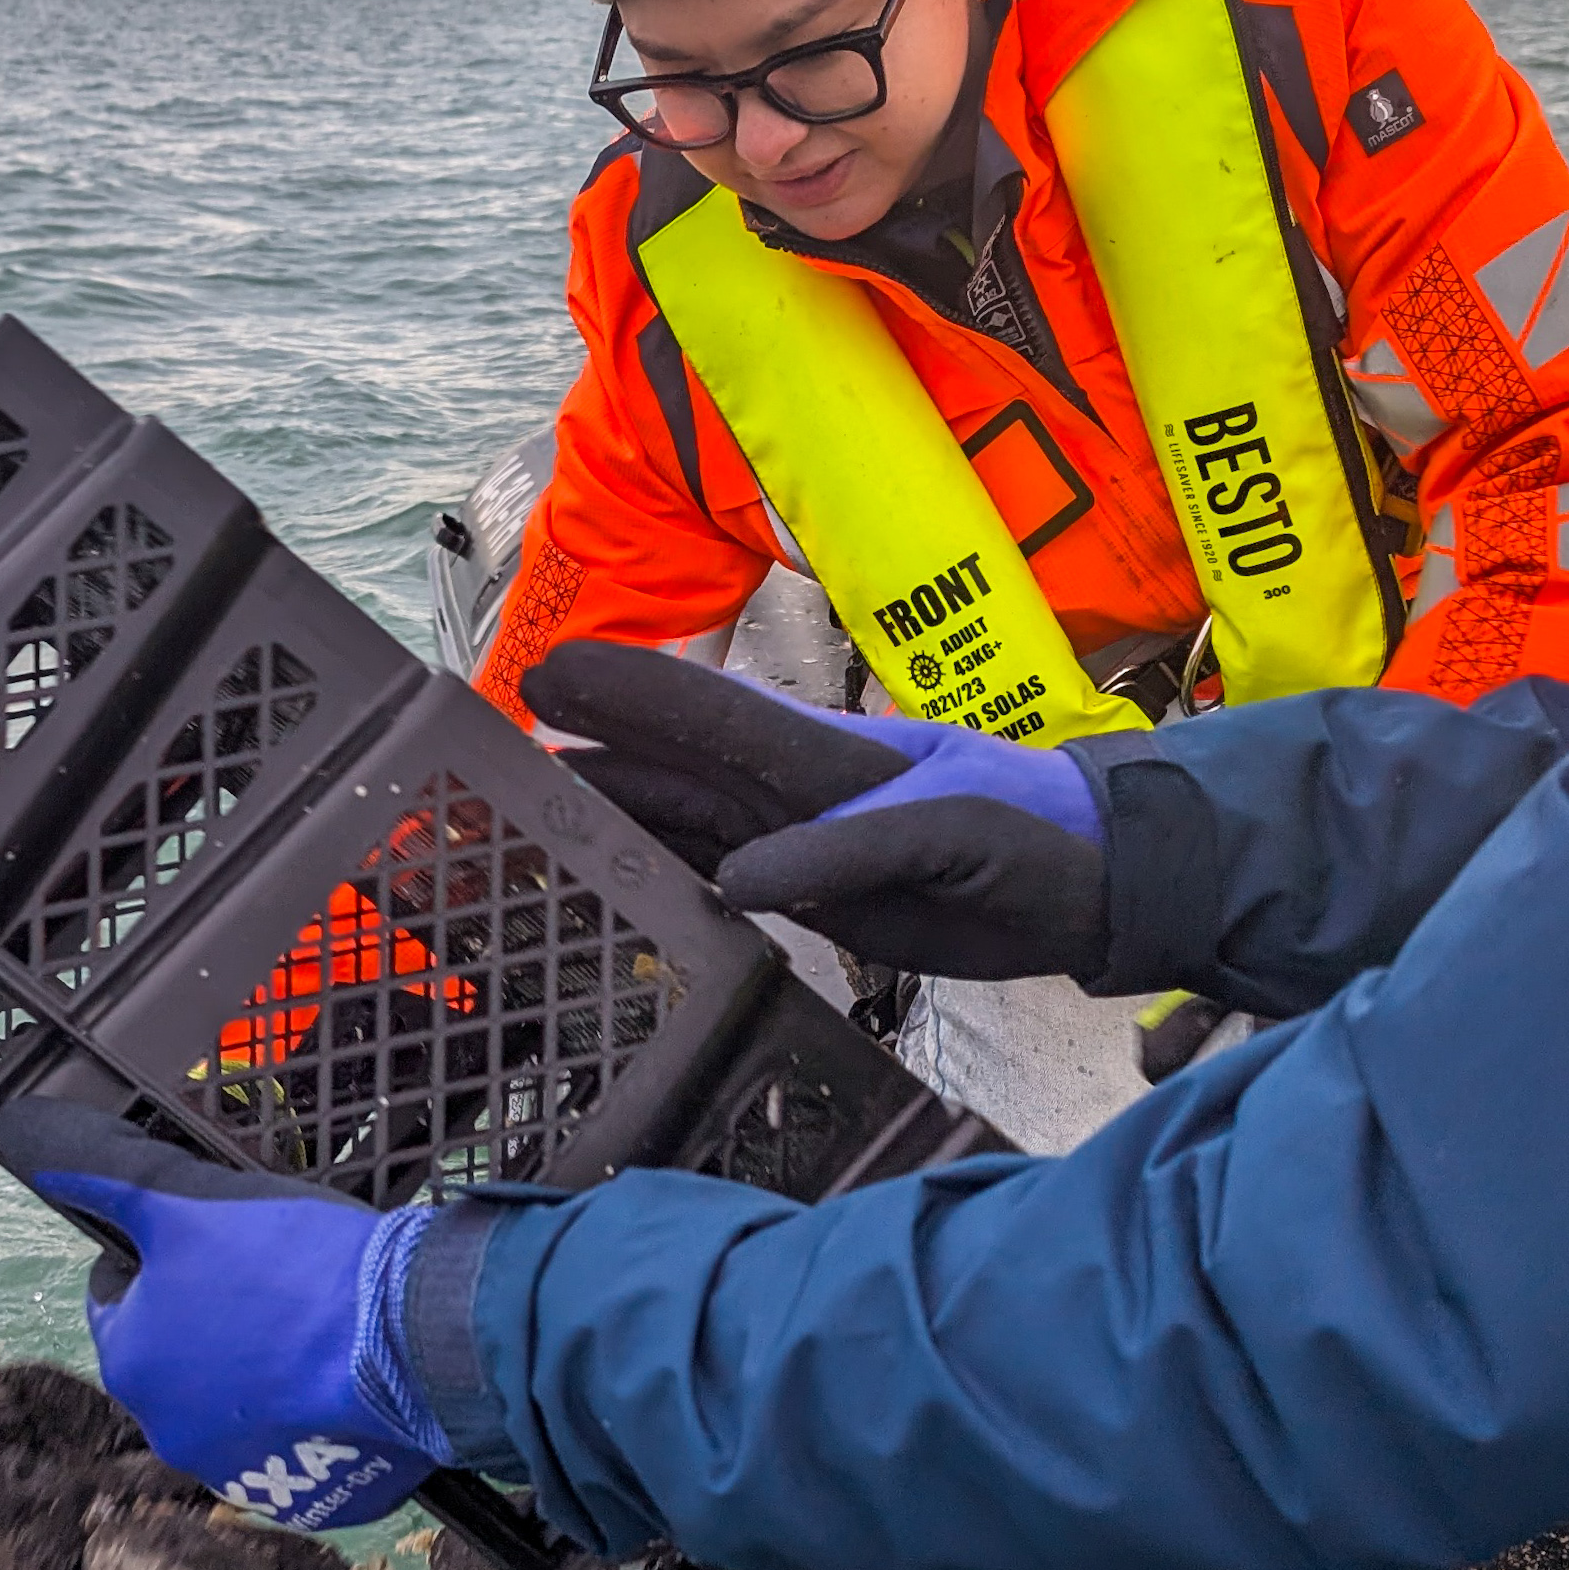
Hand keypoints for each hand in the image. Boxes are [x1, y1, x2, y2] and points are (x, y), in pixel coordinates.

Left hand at [0, 1104, 444, 1530]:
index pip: (120, 1297)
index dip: (163, 1255)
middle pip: (178, 1353)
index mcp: (130, 1364)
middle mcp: (170, 1432)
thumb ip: (105, 1174)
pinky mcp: (312, 1496)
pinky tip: (340, 1371)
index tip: (215, 1240)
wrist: (412, 1339)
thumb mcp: (185, 1200)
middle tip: (270, 1276)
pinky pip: (298, 1442)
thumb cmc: (291, 1267)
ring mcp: (243, 1472)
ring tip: (312, 1321)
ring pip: (237, 1398)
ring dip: (259, 1364)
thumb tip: (28, 1134)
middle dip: (212, 1315)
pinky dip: (311, 1410)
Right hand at [524, 643, 1109, 981]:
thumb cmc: (1039, 835)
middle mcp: (787, 792)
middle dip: (574, 748)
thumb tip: (744, 878)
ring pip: (670, 820)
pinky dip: (642, 874)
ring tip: (505, 814)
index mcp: (824, 760)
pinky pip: (702, 878)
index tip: (544, 676)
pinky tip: (592, 874)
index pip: (706, 715)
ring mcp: (788, 840)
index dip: (624, 691)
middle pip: (663, 764)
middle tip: (478, 742)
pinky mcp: (802, 893)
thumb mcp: (959, 834)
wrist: (1090, 885)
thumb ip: (854, 851)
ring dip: (592, 814)